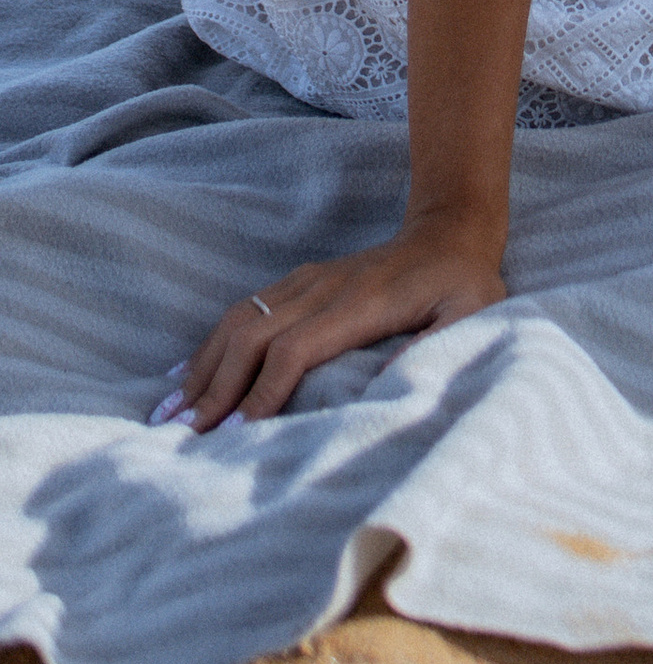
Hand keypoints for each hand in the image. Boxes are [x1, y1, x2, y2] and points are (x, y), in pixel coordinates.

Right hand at [152, 221, 506, 432]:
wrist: (452, 228)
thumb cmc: (465, 282)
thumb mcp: (473, 312)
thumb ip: (441, 344)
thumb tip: (395, 386)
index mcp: (361, 303)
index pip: (296, 348)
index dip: (264, 390)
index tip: (236, 432)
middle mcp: (325, 288)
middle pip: (254, 336)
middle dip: (216, 387)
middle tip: (183, 435)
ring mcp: (309, 281)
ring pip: (241, 320)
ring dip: (203, 365)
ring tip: (169, 412)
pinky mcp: (302, 281)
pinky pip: (247, 308)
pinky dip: (212, 342)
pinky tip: (186, 372)